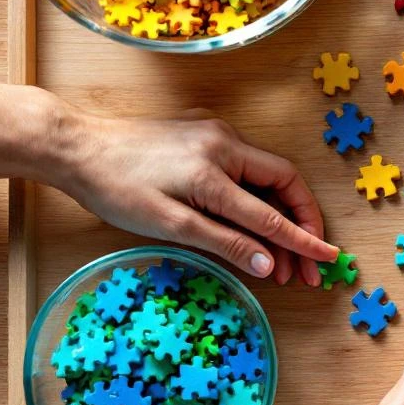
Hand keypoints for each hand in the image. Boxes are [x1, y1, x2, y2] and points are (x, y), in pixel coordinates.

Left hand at [56, 112, 336, 283]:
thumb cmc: (116, 188)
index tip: (328, 259)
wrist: (76, 147)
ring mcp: (217, 137)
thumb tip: (268, 265)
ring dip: (280, 216)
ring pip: (267, 179)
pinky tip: (256, 226)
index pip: (272, 212)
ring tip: (283, 259)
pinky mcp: (207, 138)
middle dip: (301, 226)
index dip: (304, 239)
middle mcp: (226, 145)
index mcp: (215, 169)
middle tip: (307, 267)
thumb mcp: (170, 224)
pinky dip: (259, 199)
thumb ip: (225, 242)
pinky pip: (247, 171)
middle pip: (284, 185)